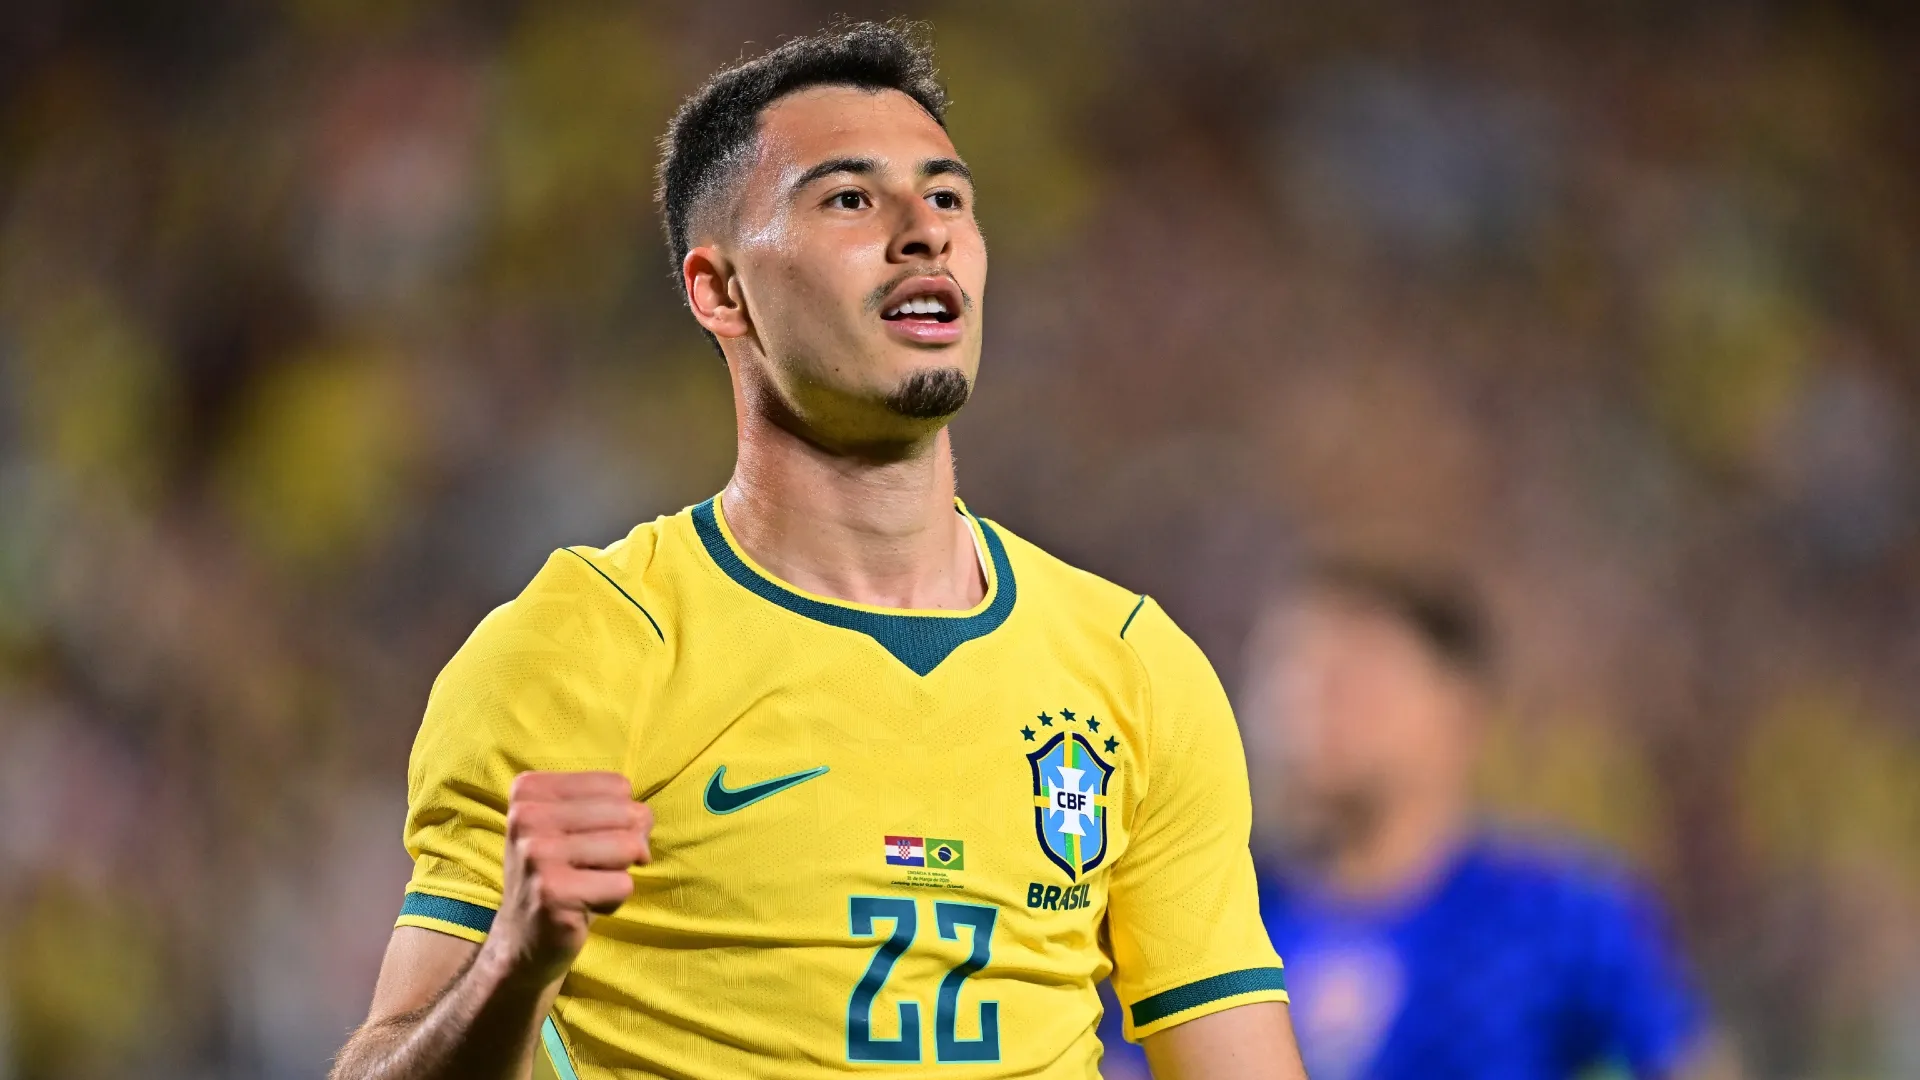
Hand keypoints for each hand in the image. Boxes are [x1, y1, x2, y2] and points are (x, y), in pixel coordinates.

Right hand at [488, 771, 651, 985]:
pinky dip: (614, 900)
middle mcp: (526, 816)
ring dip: (619, 873)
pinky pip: (623, 885)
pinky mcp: (551, 892)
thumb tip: (644, 818)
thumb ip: (614, 807)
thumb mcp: (576, 826)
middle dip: (626, 846)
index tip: (587, 842)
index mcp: (530, 790)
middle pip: (627, 813)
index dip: (620, 818)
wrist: (524, 938)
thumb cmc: (561, 873)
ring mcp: (535, 854)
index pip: (618, 785)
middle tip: (592, 869)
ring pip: (629, 847)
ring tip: (587, 886)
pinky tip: (582, 907)